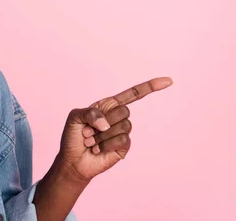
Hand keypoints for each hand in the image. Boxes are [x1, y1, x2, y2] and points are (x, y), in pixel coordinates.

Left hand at [58, 77, 172, 181]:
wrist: (72, 160)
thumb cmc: (73, 136)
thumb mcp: (75, 117)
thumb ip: (90, 113)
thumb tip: (107, 124)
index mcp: (108, 106)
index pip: (132, 95)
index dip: (150, 87)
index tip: (168, 81)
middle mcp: (117, 117)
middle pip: (124, 111)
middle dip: (104, 121)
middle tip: (89, 130)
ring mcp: (122, 132)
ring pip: (124, 127)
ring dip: (102, 136)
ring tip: (92, 141)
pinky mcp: (124, 147)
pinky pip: (122, 140)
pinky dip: (106, 145)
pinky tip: (98, 149)